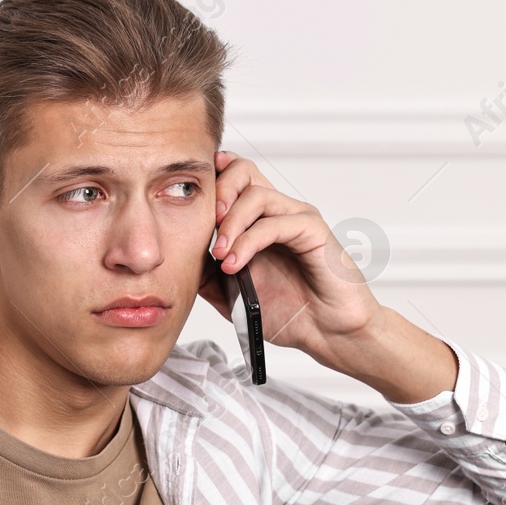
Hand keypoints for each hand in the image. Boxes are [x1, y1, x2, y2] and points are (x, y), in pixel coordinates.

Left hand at [196, 150, 384, 368]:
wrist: (328, 333)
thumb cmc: (290, 312)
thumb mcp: (233, 295)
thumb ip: (208, 273)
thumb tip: (177, 259)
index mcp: (259, 220)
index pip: (233, 178)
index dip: (210, 179)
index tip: (186, 200)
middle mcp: (278, 212)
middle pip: (243, 171)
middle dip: (216, 192)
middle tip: (203, 225)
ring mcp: (297, 218)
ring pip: (256, 195)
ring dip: (230, 225)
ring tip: (219, 255)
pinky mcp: (313, 230)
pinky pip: (275, 223)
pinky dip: (249, 242)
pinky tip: (236, 264)